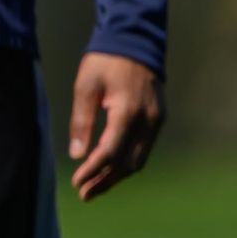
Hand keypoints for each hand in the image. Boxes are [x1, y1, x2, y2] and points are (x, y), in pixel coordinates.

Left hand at [64, 50, 163, 200]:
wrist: (135, 43)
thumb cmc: (105, 63)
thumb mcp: (85, 87)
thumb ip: (82, 121)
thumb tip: (77, 154)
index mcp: (127, 112)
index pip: (109, 152)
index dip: (93, 171)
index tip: (76, 182)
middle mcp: (148, 120)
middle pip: (128, 163)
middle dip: (106, 181)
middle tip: (84, 194)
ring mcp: (157, 121)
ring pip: (139, 159)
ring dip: (117, 176)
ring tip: (95, 188)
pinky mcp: (159, 119)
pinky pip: (144, 148)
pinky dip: (127, 162)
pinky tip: (111, 169)